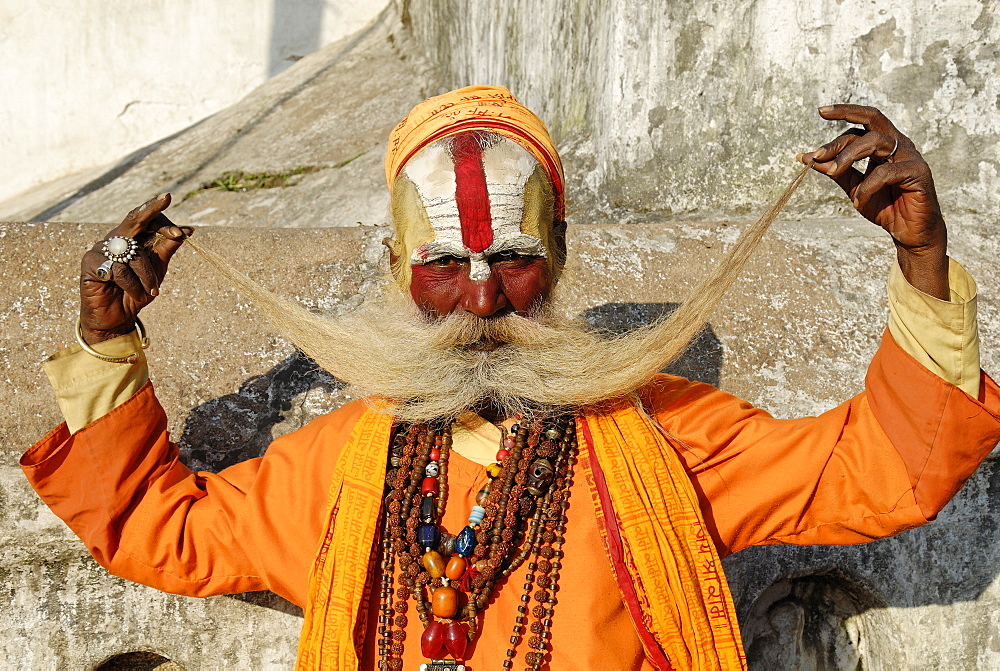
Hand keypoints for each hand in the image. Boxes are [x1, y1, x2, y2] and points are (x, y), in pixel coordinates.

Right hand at [79, 194, 191, 343]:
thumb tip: (187, 230)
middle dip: (151, 210)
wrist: (117, 318)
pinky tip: (134, 294)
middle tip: (165, 198)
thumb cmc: (137, 292)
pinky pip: (120, 270)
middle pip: (134, 219)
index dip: (165, 223)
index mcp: (132, 238)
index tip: (183, 233)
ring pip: (134, 253)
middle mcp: (115, 239)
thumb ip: (167, 249)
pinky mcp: (90, 264)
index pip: (148, 220)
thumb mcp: (157, 270)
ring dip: (148, 275)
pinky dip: (133, 284)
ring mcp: (100, 249)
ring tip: (152, 291)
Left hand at [799, 105, 948, 298]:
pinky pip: (885, 172)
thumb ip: (835, 171)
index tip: (818, 117)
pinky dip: (867, 186)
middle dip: (845, 120)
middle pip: (872, 119)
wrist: (908, 232)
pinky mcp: (919, 172)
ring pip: (876, 141)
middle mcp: (899, 144)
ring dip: (848, 156)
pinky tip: (859, 200)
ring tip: (834, 172)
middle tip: (818, 150)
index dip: (838, 123)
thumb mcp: (854, 187)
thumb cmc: (884, 207)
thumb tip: (807, 157)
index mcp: (884, 144)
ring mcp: (911, 156)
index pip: (861, 124)